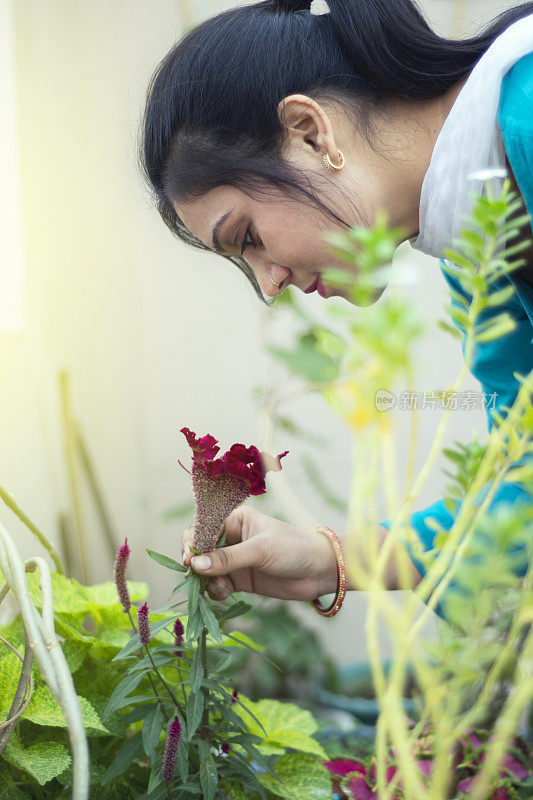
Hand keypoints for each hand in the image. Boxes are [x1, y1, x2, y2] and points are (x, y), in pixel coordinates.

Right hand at [180, 506, 336, 602]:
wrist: (319, 571)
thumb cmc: (293, 548)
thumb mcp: (260, 550)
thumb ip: (228, 558)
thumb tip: (195, 564)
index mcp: (236, 519)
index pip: (204, 526)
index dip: (192, 540)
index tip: (189, 556)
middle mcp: (232, 538)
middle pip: (201, 548)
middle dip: (195, 561)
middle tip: (193, 573)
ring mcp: (235, 560)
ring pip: (206, 569)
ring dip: (204, 578)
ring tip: (212, 586)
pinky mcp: (240, 579)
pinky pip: (217, 584)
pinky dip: (214, 590)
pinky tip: (222, 593)